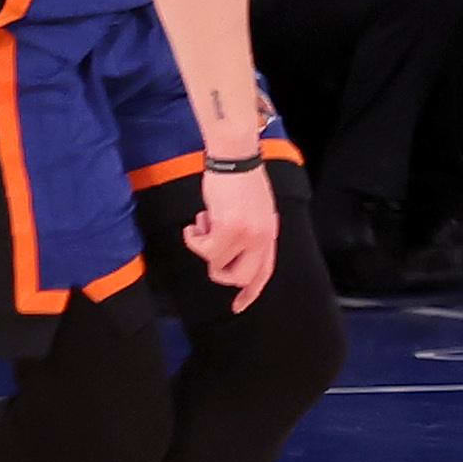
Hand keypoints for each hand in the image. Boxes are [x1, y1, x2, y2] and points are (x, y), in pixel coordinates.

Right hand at [184, 164, 277, 308]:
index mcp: (269, 233)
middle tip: (208, 247)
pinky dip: (193, 238)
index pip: (263, 272)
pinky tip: (196, 221)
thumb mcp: (254, 210)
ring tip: (205, 221)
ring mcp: (246, 235)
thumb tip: (232, 256)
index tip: (238, 305)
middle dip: (219, 269)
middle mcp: (262, 238)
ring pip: (216, 265)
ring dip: (203, 245)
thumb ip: (249, 234)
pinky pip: (203, 250)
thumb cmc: (240, 180)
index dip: (250, 292)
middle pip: (240, 277)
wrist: (235, 156)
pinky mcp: (228, 229)